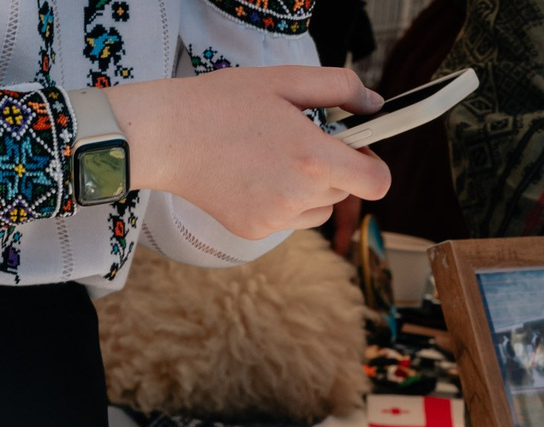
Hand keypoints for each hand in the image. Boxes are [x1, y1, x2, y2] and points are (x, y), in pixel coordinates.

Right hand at [114, 67, 390, 240]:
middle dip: (334, 168)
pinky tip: (253, 175)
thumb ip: (339, 88)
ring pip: (318, 210)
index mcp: (314, 159)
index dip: (373, 164)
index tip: (355, 149)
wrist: (166, 136)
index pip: (377, 183)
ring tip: (274, 159)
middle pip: (346, 193)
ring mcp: (276, 219)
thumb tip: (375, 105)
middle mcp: (299, 196)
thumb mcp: (285, 80)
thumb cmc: (222, 102)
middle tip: (299, 140)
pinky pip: (288, 220)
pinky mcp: (255, 230)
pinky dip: (282, 201)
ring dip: (311, 189)